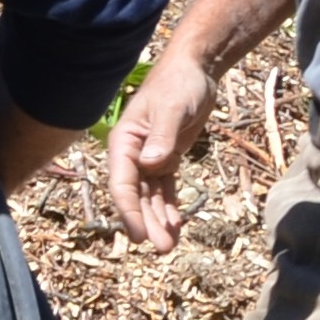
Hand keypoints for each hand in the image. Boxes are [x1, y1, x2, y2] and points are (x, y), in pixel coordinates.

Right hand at [106, 47, 217, 252]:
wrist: (196, 70)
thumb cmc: (179, 84)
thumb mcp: (172, 108)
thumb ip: (161, 136)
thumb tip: (150, 164)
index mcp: (124, 142)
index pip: (122, 184)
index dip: (129, 211)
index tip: (139, 235)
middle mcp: (133, 154)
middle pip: (136, 196)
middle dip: (147, 223)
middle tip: (162, 249)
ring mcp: (150, 158)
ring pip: (151, 197)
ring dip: (159, 220)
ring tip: (169, 246)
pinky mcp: (167, 158)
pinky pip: (166, 188)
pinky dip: (170, 206)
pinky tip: (176, 225)